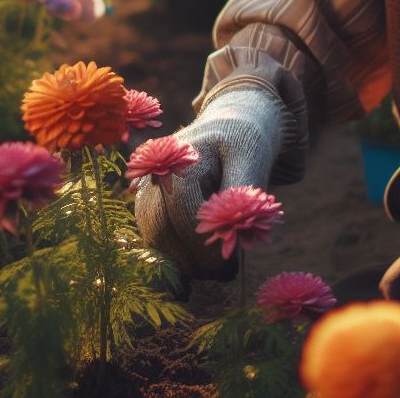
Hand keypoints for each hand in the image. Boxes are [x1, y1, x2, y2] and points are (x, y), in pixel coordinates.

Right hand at [134, 84, 283, 278]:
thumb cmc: (243, 140)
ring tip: (214, 273)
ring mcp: (148, 187)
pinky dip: (171, 257)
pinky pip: (152, 234)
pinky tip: (194, 272)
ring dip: (179, 263)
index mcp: (181, 156)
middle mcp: (156, 171)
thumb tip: (229, 238)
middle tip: (223, 275)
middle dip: (190, 260)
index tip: (228, 265)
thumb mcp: (252, 157)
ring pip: (152, 235)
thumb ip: (239, 193)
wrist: (229, 123)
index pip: (182, 209)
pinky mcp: (149, 202)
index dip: (202, 243)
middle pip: (160, 227)